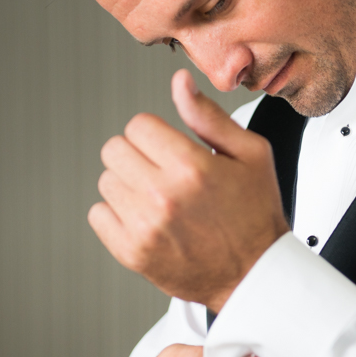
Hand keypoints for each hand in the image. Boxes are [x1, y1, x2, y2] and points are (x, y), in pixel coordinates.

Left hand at [89, 69, 288, 311]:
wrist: (254, 274)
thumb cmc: (256, 214)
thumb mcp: (250, 154)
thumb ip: (208, 116)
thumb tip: (180, 82)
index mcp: (192, 167)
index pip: (138, 125)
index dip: (156, 133)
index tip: (172, 150)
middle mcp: (163, 196)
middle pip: (115, 149)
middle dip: (139, 156)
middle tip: (165, 174)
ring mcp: (145, 227)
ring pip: (106, 181)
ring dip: (128, 185)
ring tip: (159, 199)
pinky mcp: (132, 252)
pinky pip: (98, 215)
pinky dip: (117, 215)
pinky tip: (147, 219)